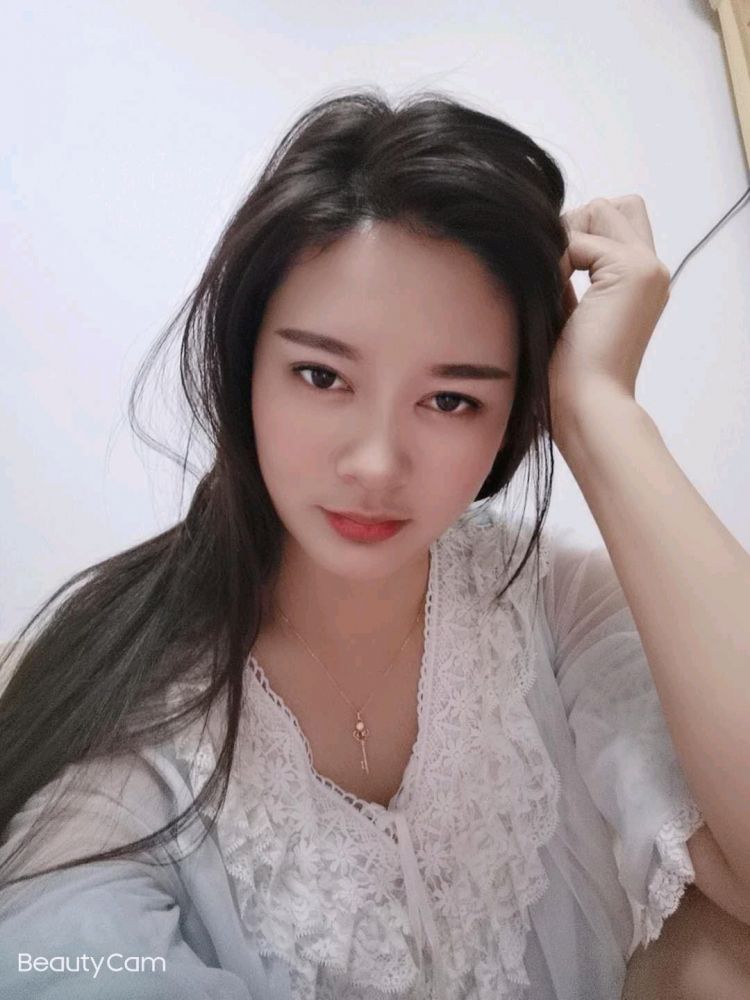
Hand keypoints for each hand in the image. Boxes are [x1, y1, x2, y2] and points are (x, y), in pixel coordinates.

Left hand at [551, 195, 671, 433]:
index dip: (577, 236)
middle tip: (556, 275)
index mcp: (640, 282)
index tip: (557, 279)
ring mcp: (647, 267)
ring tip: (556, 288)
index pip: (614, 220)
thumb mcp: (568, 312)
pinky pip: (579, 239)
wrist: (585, 404)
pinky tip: (557, 299)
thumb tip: (547, 239)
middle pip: (612, 205)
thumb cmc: (568, 373)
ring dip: (566, 242)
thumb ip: (569, 274)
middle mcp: (651, 270)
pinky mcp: (633, 270)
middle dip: (574, 227)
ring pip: (599, 209)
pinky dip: (558, 264)